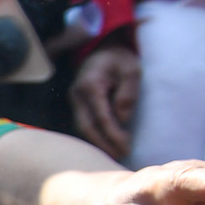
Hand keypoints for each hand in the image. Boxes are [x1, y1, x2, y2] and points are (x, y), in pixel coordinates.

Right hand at [70, 45, 141, 160]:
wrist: (101, 48)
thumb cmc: (119, 58)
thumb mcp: (131, 70)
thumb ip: (128, 94)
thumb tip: (123, 120)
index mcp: (90, 85)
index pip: (101, 117)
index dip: (114, 135)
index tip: (127, 147)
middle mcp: (77, 95)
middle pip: (86, 127)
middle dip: (103, 144)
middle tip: (119, 156)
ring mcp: (73, 100)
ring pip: (81, 128)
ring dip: (97, 143)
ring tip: (114, 154)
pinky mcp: (76, 104)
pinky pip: (82, 124)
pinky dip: (93, 136)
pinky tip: (105, 144)